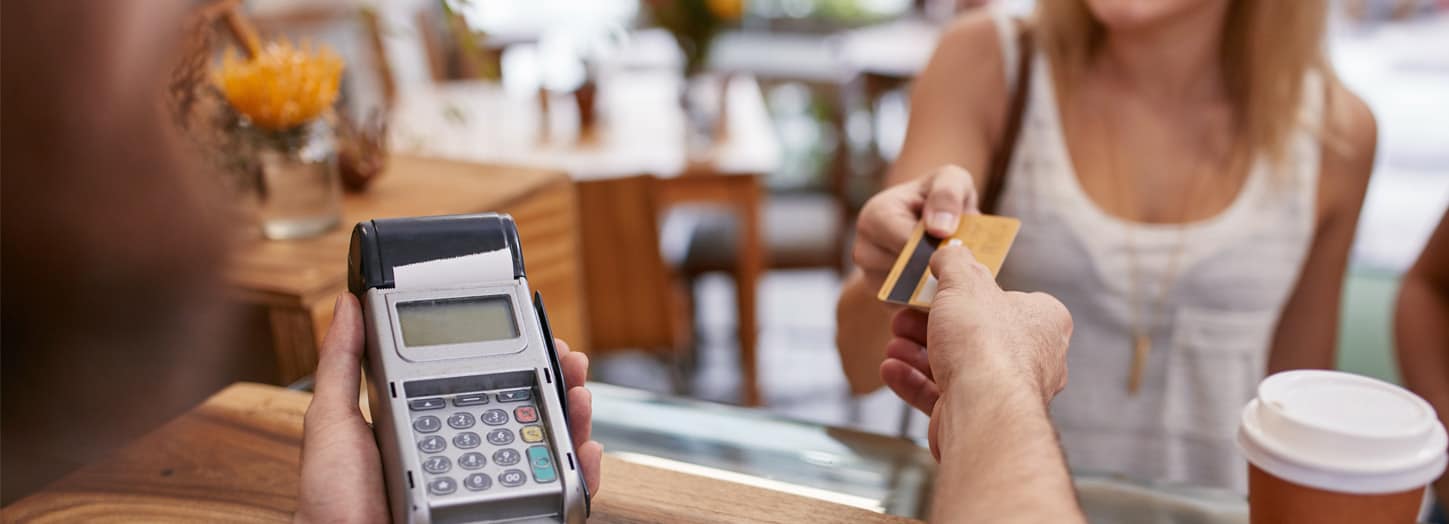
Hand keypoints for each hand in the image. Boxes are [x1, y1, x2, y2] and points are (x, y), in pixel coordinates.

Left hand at [295, 294, 602, 522]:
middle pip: (528, 411)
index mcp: (432, 426)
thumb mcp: (334, 424)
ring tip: (579, 395)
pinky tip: (584, 452)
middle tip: (568, 360)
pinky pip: (555, 499)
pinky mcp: (508, 515)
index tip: (537, 336)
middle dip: (556, 380)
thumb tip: (347, 307)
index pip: (487, 385)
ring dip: (573, 418)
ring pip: (547, 448)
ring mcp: (488, 487)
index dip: (517, 358)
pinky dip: (580, 476)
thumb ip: (343, 365)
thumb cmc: (333, 504)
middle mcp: (466, 454)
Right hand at [854, 165, 980, 292]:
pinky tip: (947, 286)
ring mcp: (871, 278)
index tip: (959, 246)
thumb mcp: (952, 180)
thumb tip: (939, 228)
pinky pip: (909, 310)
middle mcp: (864, 250)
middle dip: (936, 269)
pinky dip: (932, 302)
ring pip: (907, 294)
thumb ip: (948, 193)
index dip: (935, 247)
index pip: (904, 243)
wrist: (933, 221)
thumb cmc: (942, 197)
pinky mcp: (885, 300)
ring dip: (936, 288)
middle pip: (904, 273)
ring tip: (955, 272)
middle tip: (963, 264)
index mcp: (875, 216)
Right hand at [878, 242, 1071, 458]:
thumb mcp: (964, 281)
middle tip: (904, 316)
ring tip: (893, 342)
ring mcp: (1005, 392)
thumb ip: (955, 262)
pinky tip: (891, 368)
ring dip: (917, 353)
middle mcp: (1033, 359)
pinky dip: (914, 382)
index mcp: (1043, 322)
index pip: (1009, 299)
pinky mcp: (979, 417)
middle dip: (930, 325)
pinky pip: (942, 395)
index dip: (969, 293)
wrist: (982, 409)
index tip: (937, 288)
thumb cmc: (984, 342)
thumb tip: (949, 252)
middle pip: (974, 334)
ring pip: (956, 365)